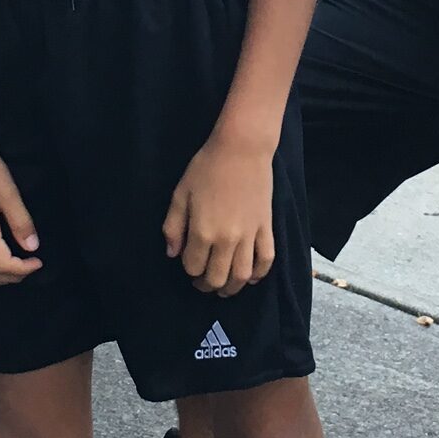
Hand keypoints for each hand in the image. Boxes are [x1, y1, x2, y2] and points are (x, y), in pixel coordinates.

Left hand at [163, 134, 274, 297]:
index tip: (188, 263)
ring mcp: (250, 236)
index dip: (188, 270)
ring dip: (232, 288)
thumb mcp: (180, 194)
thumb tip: (172, 254)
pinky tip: (250, 277)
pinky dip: (259, 274)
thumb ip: (173, 227)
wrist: (242, 149)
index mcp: (202, 232)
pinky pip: (266, 260)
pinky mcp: (266, 228)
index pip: (193, 267)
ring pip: (241, 276)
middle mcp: (227, 240)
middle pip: (217, 278)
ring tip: (224, 288)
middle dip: (206, 285)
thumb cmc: (206, 168)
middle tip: (202, 282)